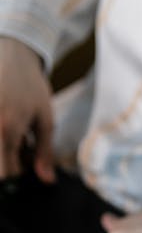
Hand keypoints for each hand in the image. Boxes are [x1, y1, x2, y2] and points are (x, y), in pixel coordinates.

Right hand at [0, 37, 54, 181]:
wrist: (11, 51)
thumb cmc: (31, 86)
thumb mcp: (45, 120)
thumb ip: (45, 153)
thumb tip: (46, 181)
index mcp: (6, 130)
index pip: (6, 174)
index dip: (17, 179)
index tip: (27, 168)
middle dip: (8, 166)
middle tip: (21, 150)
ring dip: (4, 150)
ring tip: (15, 135)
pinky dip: (0, 138)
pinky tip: (7, 128)